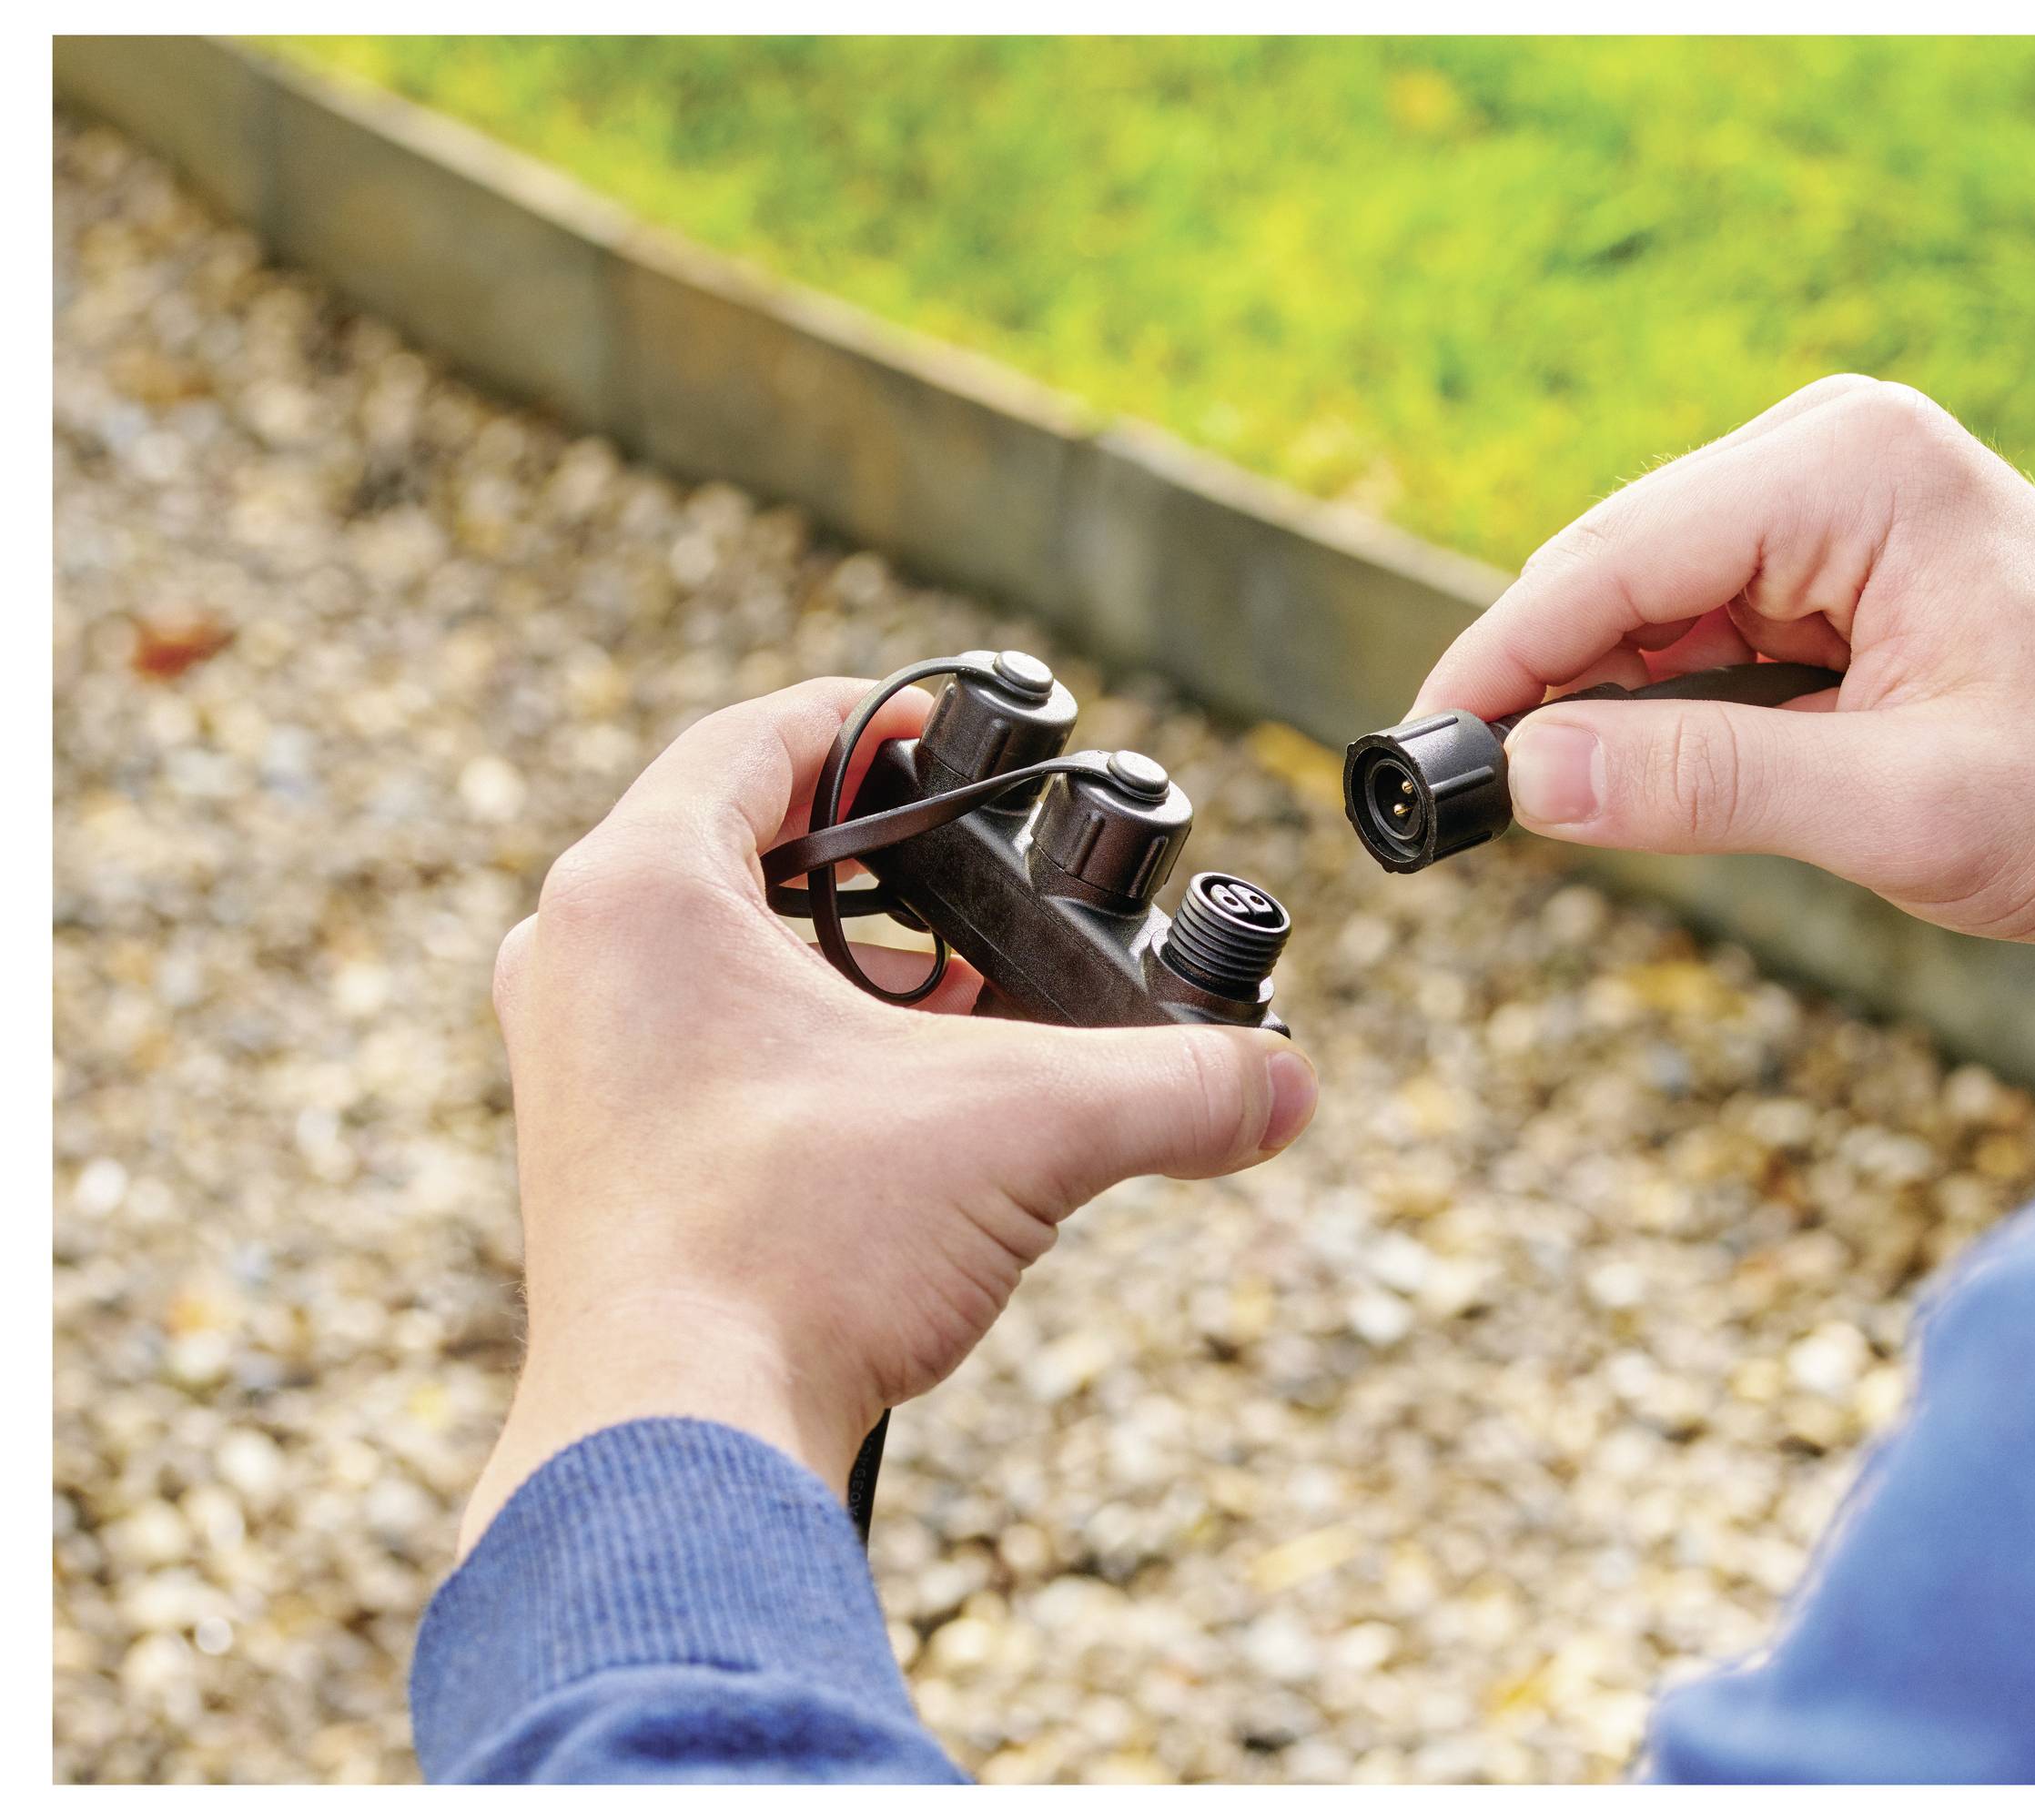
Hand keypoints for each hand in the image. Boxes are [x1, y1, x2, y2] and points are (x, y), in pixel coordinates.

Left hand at [459, 679, 1317, 1552]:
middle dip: (877, 852)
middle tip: (978, 870)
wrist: (676, 1446)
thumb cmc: (794, 1256)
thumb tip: (1287, 1083)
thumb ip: (1173, 1085)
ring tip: (964, 991)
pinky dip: (804, 1031)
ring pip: (719, 942)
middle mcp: (575, 956)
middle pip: (738, 834)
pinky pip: (701, 1031)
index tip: (963, 735)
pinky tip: (907, 1090)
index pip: (763, 734)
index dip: (881, 718)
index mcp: (638, 891)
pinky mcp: (593, 1146)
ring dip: (847, 952)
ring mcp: (570, 1055)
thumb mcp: (1024, 1131)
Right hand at [1413, 377, 2034, 975]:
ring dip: (1596, 694)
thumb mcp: (1896, 808)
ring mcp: (1839, 497)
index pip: (1613, 557)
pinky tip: (1634, 768)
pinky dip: (1658, 696)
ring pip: (1648, 597)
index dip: (1498, 661)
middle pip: (1614, 565)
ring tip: (1534, 800)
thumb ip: (1702, 783)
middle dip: (1535, 680)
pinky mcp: (1844, 555)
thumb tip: (1527, 774)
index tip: (1415, 752)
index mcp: (1849, 469)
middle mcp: (1835, 452)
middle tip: (1453, 802)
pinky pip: (1704, 620)